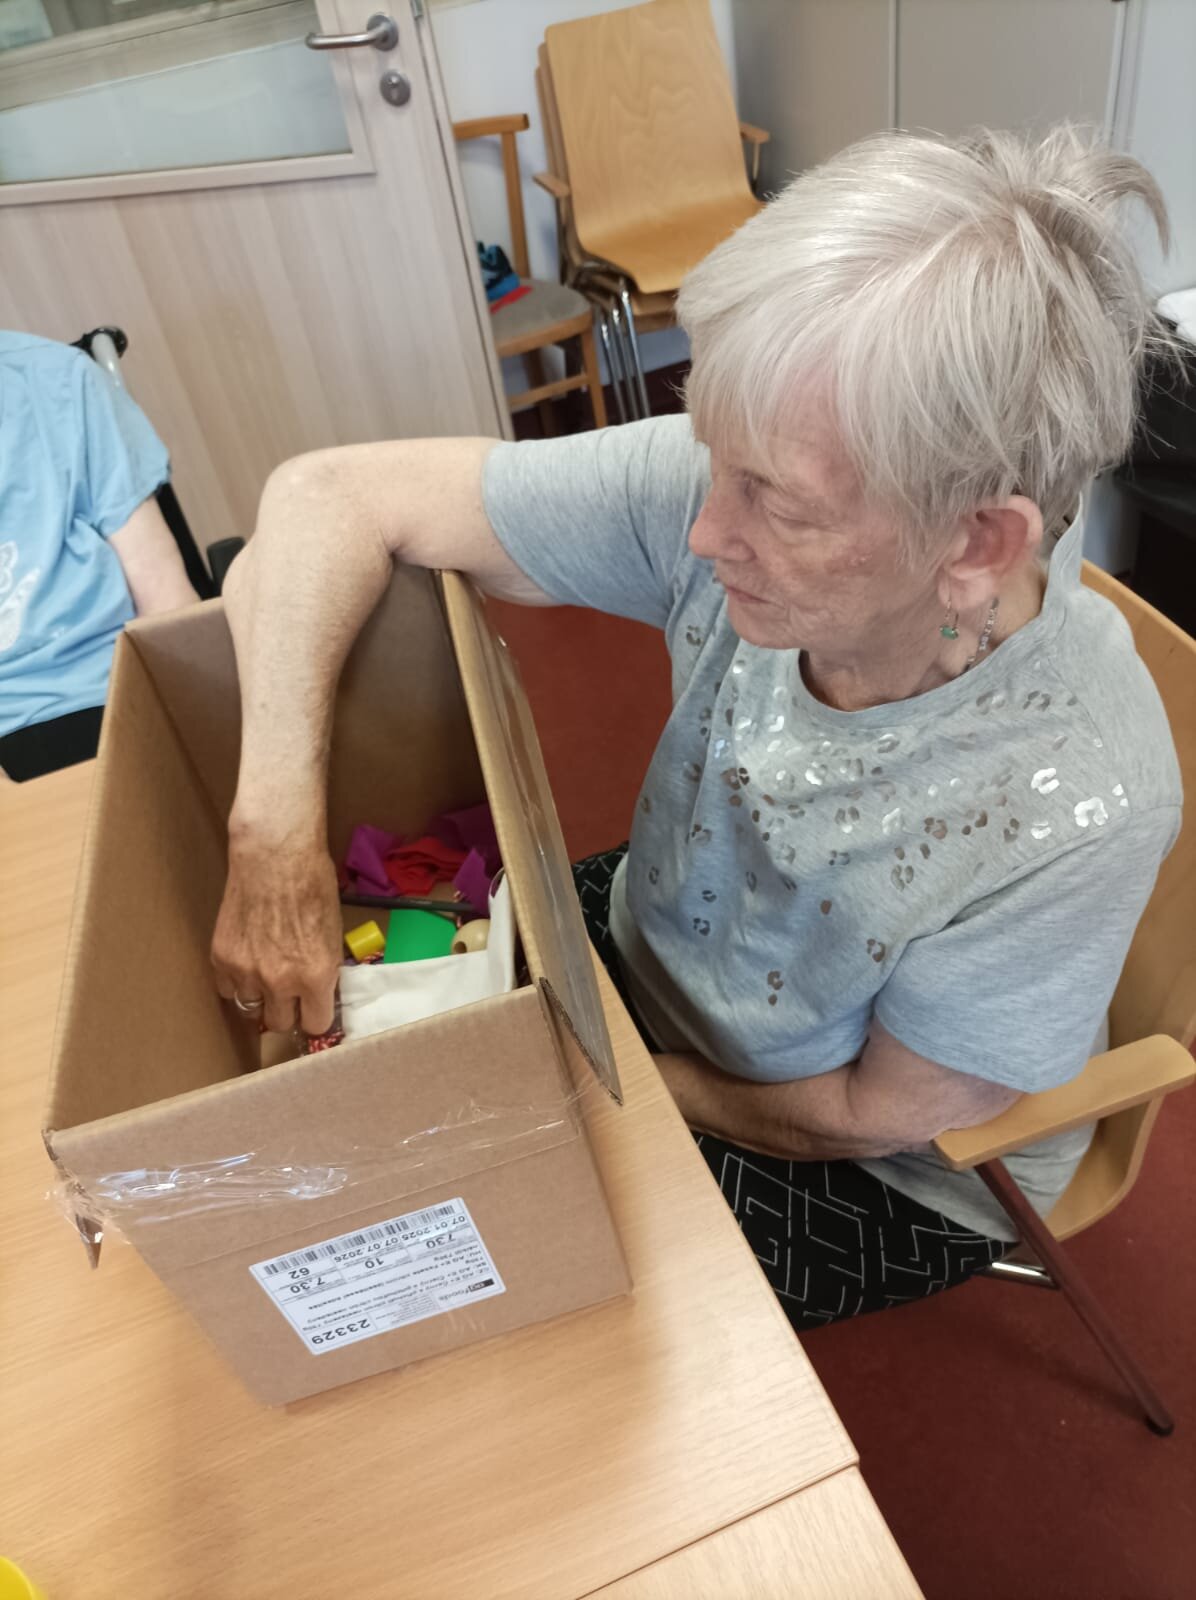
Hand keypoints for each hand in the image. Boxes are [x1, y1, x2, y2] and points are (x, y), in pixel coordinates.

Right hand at [211, 825, 343, 1034]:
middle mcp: (280, 982)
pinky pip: (227, 989)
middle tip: (289, 994)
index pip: (316, 1024)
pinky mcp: (221, 958)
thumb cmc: (313, 884)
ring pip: (250, 1009)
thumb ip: (324, 969)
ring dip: (259, 997)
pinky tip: (245, 965)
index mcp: (315, 976)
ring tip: (265, 975)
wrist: (275, 856)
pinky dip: (236, 982)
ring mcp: (246, 972)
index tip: (314, 1008)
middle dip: (287, 1010)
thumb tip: (320, 992)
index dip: (316, 1015)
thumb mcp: (333, 933)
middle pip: (279, 1023)